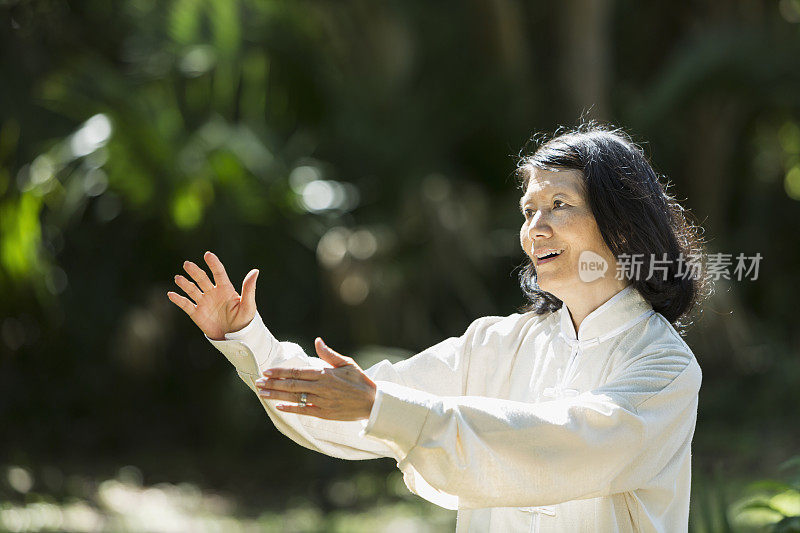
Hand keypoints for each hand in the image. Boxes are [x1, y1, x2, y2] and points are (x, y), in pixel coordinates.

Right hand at [167, 251, 258, 339]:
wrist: (235, 339)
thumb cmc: (245, 321)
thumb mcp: (248, 305)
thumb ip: (249, 288)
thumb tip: (255, 271)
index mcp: (226, 289)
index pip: (218, 272)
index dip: (213, 263)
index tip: (208, 255)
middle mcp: (213, 293)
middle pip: (202, 279)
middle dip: (195, 271)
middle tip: (187, 264)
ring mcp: (204, 302)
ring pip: (192, 290)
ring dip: (184, 284)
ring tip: (178, 278)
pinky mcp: (197, 313)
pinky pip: (186, 305)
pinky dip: (178, 300)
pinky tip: (171, 294)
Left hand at [254, 338, 376, 420]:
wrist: (373, 403)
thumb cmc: (360, 381)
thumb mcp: (347, 363)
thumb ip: (329, 354)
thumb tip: (317, 340)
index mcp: (325, 373)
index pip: (297, 372)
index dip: (280, 372)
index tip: (267, 371)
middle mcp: (321, 388)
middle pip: (292, 385)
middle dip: (273, 383)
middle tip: (258, 382)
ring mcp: (322, 402)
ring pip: (294, 398)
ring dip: (276, 395)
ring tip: (262, 393)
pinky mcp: (324, 413)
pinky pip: (304, 411)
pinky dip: (290, 408)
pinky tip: (279, 406)